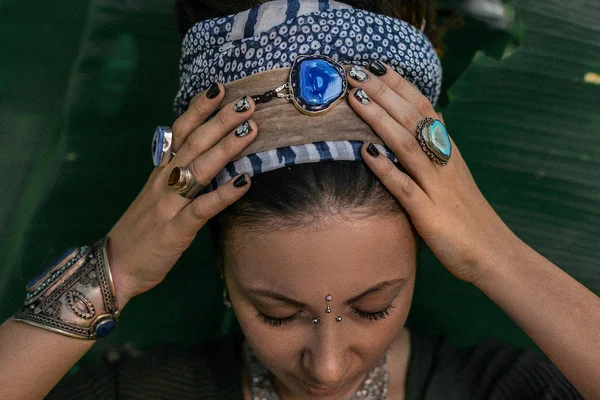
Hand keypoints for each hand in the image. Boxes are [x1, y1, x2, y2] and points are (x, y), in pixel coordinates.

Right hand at [106, 85, 257, 304]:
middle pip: (193, 144)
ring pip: (199, 169)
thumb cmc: (141, 229)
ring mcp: (168, 205)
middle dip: (220, 121)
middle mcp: (163, 181)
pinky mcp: (175, 230)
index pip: (180, 132)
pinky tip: (244, 183)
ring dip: (225, 148)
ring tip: (249, 131)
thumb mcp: (155, 194)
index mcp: (160, 171)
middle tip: (246, 103)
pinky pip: (201, 209)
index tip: (219, 87)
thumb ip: (175, 172)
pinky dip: (223, 195)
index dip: (199, 109)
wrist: (115, 265)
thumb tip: (200, 151)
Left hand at [346, 63, 518, 283]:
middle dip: (384, 93)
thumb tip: (416, 131)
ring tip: (356, 98)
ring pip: (407, 145)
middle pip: (413, 120)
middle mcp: (443, 163)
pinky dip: (385, 168)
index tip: (378, 67)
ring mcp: (437, 187)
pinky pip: (405, 187)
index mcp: (448, 152)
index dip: (401, 87)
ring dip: (380, 120)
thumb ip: (435, 155)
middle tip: (357, 71)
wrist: (495, 254)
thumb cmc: (468, 218)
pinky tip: (365, 153)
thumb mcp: (453, 178)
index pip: (424, 110)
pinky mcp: (429, 214)